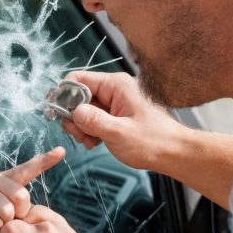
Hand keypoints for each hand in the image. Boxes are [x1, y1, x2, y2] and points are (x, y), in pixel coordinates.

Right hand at [61, 71, 182, 170]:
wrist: (174, 153)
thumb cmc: (153, 142)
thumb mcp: (119, 132)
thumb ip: (93, 120)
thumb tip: (73, 112)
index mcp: (116, 85)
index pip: (78, 79)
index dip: (64, 96)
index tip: (59, 115)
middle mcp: (115, 89)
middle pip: (79, 95)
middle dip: (74, 116)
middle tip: (79, 135)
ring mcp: (116, 102)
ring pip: (85, 108)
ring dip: (82, 126)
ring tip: (90, 142)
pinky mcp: (117, 114)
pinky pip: (94, 117)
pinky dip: (90, 130)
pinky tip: (95, 142)